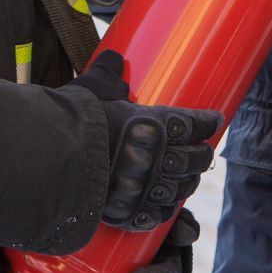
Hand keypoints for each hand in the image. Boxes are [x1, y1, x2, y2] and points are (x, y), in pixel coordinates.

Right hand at [67, 51, 221, 228]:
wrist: (55, 161)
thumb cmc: (76, 120)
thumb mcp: (93, 89)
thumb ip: (107, 74)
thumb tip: (114, 57)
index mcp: (155, 123)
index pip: (192, 122)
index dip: (207, 122)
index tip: (216, 120)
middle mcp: (157, 156)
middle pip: (194, 158)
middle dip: (202, 155)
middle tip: (205, 153)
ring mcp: (147, 187)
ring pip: (180, 188)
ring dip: (188, 183)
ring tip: (189, 180)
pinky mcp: (131, 212)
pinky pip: (158, 214)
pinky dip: (165, 210)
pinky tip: (166, 206)